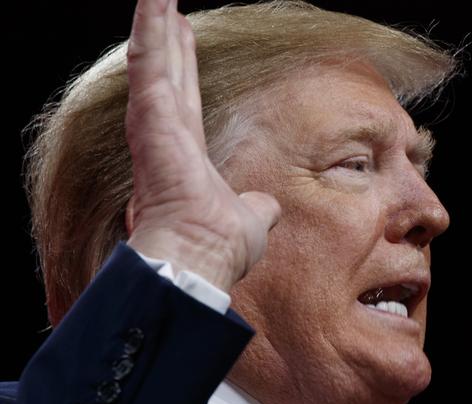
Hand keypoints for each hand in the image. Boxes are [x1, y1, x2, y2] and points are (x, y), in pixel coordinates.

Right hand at [124, 0, 280, 291]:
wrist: (202, 255)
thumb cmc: (220, 244)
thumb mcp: (250, 217)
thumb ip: (257, 206)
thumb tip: (267, 207)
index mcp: (186, 153)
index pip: (185, 98)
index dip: (184, 67)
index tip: (185, 38)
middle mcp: (166, 134)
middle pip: (168, 73)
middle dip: (167, 38)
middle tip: (166, 5)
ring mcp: (154, 123)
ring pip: (153, 60)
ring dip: (154, 24)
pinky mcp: (150, 115)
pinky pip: (148, 61)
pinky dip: (148, 27)